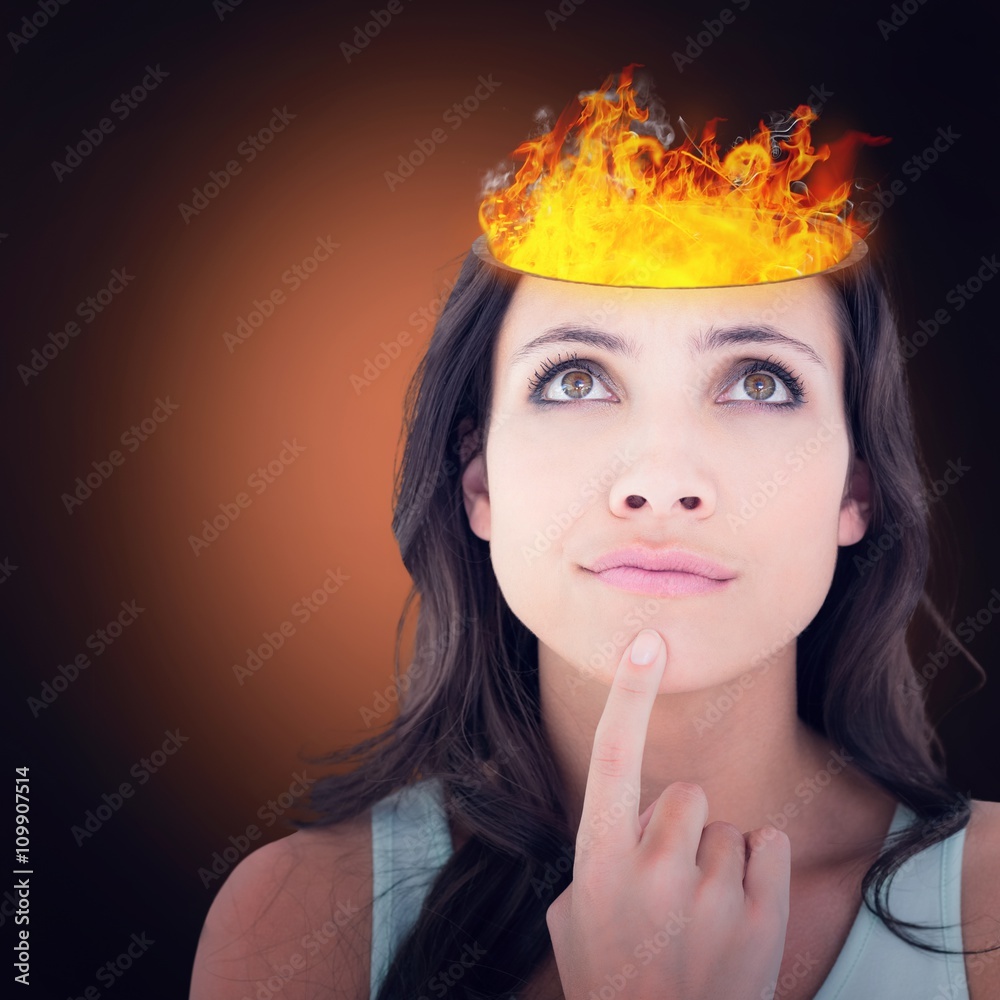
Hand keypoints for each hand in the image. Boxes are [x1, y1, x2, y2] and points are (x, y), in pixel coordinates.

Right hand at [545, 628, 790, 999]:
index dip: (630, 695)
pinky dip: (754, 868)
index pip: (613, 758)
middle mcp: (656, 869)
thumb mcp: (572, 917)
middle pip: (686, 794)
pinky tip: (736, 913)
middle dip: (679, 828)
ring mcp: (713, 895)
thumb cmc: (608, 981)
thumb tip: (629, 822)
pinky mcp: (763, 917)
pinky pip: (765, 843)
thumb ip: (596, 857)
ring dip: (715, 861)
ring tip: (699, 918)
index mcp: (601, 862)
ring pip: (726, 826)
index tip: (649, 642)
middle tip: (669, 883)